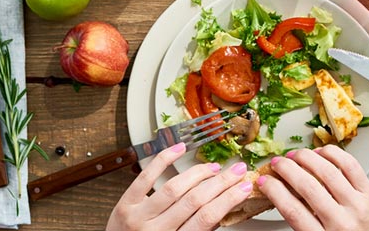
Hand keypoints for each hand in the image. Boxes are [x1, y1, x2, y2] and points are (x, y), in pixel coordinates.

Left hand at [107, 145, 255, 229]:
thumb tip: (223, 209)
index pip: (206, 219)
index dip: (228, 200)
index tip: (243, 187)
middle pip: (194, 201)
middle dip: (221, 183)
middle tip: (237, 171)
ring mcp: (138, 217)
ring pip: (173, 188)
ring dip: (198, 174)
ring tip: (214, 168)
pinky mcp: (124, 204)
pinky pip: (145, 177)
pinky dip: (163, 160)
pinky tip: (179, 149)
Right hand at [262, 147, 368, 230]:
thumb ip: (304, 223)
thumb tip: (282, 196)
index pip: (293, 211)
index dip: (274, 191)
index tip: (264, 182)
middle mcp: (341, 222)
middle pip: (308, 187)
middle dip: (287, 170)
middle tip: (277, 163)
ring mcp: (358, 205)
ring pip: (327, 172)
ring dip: (307, 158)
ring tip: (295, 155)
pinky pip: (350, 165)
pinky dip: (333, 154)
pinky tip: (321, 152)